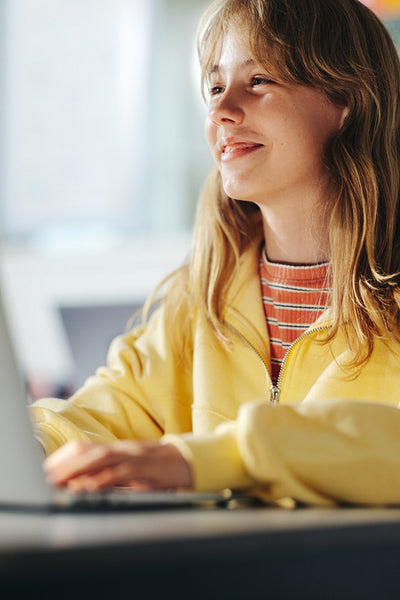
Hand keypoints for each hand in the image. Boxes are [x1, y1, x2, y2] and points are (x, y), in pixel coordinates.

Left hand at [44, 440, 193, 492]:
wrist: (192, 459)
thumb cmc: (160, 469)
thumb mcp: (132, 470)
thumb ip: (110, 474)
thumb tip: (83, 485)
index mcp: (117, 449)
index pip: (84, 448)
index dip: (63, 459)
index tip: (46, 472)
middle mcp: (123, 449)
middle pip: (87, 450)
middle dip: (64, 465)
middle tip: (46, 479)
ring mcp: (135, 456)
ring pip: (102, 457)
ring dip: (78, 469)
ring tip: (60, 482)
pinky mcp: (148, 467)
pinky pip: (123, 471)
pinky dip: (105, 478)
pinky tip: (90, 486)